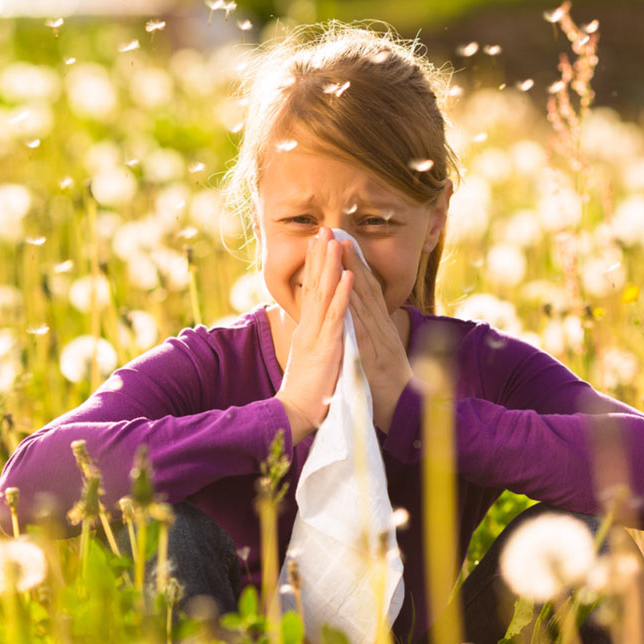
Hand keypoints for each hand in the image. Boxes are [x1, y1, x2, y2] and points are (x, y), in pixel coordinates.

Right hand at [275, 228, 353, 440]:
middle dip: (319, 256)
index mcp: (307, 329)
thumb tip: (315, 329)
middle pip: (314, 285)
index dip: (316, 266)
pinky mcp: (326, 346)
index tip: (319, 243)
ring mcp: (317, 335)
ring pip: (324, 293)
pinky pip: (336, 316)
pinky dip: (343, 294)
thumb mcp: (310, 359)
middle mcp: (309, 327)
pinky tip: (348, 275)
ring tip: (334, 241)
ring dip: (330, 266)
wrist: (296, 414)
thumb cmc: (306, 392)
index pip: (311, 291)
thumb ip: (313, 340)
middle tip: (323, 229)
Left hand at [339, 239, 414, 433]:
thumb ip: (373, 335)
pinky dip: (354, 306)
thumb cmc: (388, 386)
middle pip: (365, 287)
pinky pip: (362, 327)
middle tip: (338, 232)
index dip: (355, 265)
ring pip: (364, 300)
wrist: (405, 411)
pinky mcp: (373, 354)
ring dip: (352, 272)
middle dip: (351, 258)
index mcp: (380, 327)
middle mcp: (381, 327)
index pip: (367, 290)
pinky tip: (346, 289)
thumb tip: (363, 320)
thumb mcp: (380, 354)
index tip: (343, 242)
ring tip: (340, 248)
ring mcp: (378, 338)